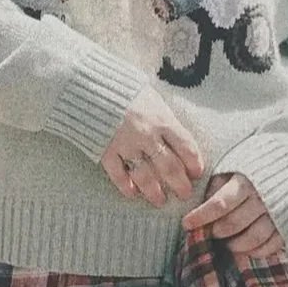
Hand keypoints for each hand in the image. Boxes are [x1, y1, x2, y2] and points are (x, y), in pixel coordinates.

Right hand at [100, 86, 204, 208]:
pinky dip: (126, 186)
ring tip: (160, 201)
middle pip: (169, 166)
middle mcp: (147, 135)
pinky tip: (132, 194)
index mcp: (162, 120)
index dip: (194, 162)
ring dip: (155, 191)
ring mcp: (126, 145)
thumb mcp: (152, 98)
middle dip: (179, 184)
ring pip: (145, 175)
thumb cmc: (125, 89)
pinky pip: (118, 174)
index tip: (197, 173)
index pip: (186, 146)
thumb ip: (164, 118)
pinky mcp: (106, 151)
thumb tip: (178, 135)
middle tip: (184, 194)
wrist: (90, 85)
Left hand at [181, 172, 286, 260]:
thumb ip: (217, 182)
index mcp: (246, 181)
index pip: (220, 204)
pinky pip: (271, 245)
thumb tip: (201, 202)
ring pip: (253, 238)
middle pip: (234, 223)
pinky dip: (256, 251)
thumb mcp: (234, 164)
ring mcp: (278, 213)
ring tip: (226, 242)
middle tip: (209, 231)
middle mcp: (263, 198)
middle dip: (217, 231)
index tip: (187, 223)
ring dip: (235, 244)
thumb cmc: (256, 166)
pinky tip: (245, 249)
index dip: (201, 216)